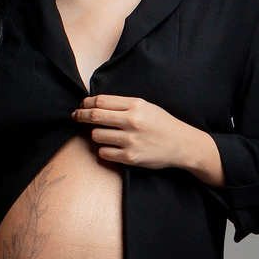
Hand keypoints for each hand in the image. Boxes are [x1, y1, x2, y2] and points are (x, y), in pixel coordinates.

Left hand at [71, 95, 224, 184]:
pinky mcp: (130, 157)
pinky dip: (103, 150)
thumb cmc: (162, 124)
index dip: (86, 103)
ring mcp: (130, 140)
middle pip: (95, 116)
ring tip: (101, 134)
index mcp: (136, 105)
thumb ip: (123, 105)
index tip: (82, 105)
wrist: (182, 145)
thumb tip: (95, 105)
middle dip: (81, 116)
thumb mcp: (146, 107)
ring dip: (94, 134)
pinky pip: (104, 153)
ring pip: (96, 135)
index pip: (101, 101)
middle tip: (76, 117)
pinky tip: (110, 146)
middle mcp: (132, 121)